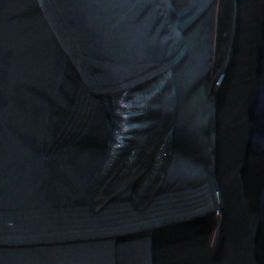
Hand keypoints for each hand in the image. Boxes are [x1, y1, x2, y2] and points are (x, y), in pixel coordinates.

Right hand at [91, 70, 177, 211]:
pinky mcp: (128, 129)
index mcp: (166, 118)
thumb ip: (136, 113)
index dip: (156, 174)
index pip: (164, 154)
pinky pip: (116, 161)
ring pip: (132, 168)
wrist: (135, 57)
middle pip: (151, 165)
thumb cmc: (137, 70)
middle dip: (143, 187)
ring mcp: (145, 129)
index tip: (150, 189)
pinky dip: (106, 179)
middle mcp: (160, 127)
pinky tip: (98, 193)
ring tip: (102, 204)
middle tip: (137, 206)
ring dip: (116, 188)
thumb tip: (123, 124)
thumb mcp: (144, 93)